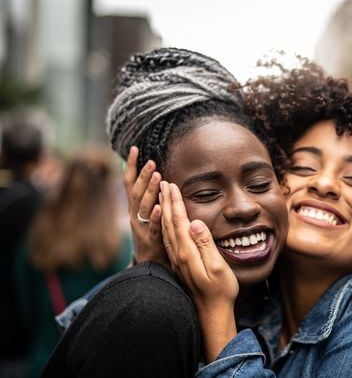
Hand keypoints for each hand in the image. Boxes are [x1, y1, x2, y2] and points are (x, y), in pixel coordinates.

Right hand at [124, 146, 165, 263]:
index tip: (134, 149)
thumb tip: (149, 173)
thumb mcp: (146, 213)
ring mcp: (141, 228)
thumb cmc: (151, 234)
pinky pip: (153, 227)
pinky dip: (156, 216)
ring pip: (144, 207)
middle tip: (151, 161)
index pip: (129, 183)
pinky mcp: (151, 240)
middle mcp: (135, 215)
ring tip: (157, 176)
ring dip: (150, 190)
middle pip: (136, 192)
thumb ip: (147, 196)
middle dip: (143, 176)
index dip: (131, 166)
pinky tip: (161, 207)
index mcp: (134, 207)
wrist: (149, 265)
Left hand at [160, 181, 237, 361]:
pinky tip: (166, 221)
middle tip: (163, 182)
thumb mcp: (218, 267)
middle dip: (166, 201)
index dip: (175, 201)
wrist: (211, 314)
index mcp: (187, 252)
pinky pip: (168, 239)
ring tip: (161, 196)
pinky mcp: (179, 265)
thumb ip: (205, 244)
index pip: (179, 220)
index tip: (172, 184)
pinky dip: (165, 225)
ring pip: (166, 230)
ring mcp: (177, 260)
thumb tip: (195, 222)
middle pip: (169, 222)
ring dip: (164, 211)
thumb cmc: (220, 291)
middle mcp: (178, 254)